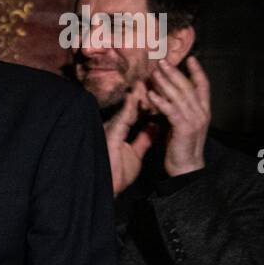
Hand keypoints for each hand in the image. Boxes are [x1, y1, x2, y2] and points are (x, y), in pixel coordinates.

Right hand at [102, 81, 155, 195]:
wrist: (106, 189)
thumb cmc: (117, 175)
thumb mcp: (135, 154)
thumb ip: (144, 138)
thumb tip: (155, 126)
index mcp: (121, 132)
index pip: (136, 111)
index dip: (147, 98)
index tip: (158, 85)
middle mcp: (114, 128)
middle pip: (130, 106)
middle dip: (142, 91)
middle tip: (154, 75)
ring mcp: (110, 131)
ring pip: (126, 109)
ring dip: (136, 95)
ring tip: (146, 80)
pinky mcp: (109, 136)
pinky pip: (121, 119)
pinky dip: (129, 108)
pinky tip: (136, 97)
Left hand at [146, 57, 209, 177]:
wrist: (186, 168)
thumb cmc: (181, 147)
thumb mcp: (180, 125)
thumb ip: (177, 111)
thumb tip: (166, 97)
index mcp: (202, 111)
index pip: (203, 86)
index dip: (197, 72)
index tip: (190, 58)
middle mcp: (201, 113)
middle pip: (188, 87)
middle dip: (175, 72)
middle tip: (163, 60)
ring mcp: (194, 120)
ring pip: (180, 96)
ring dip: (166, 82)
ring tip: (155, 72)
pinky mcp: (184, 128)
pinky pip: (171, 111)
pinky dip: (161, 101)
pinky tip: (151, 94)